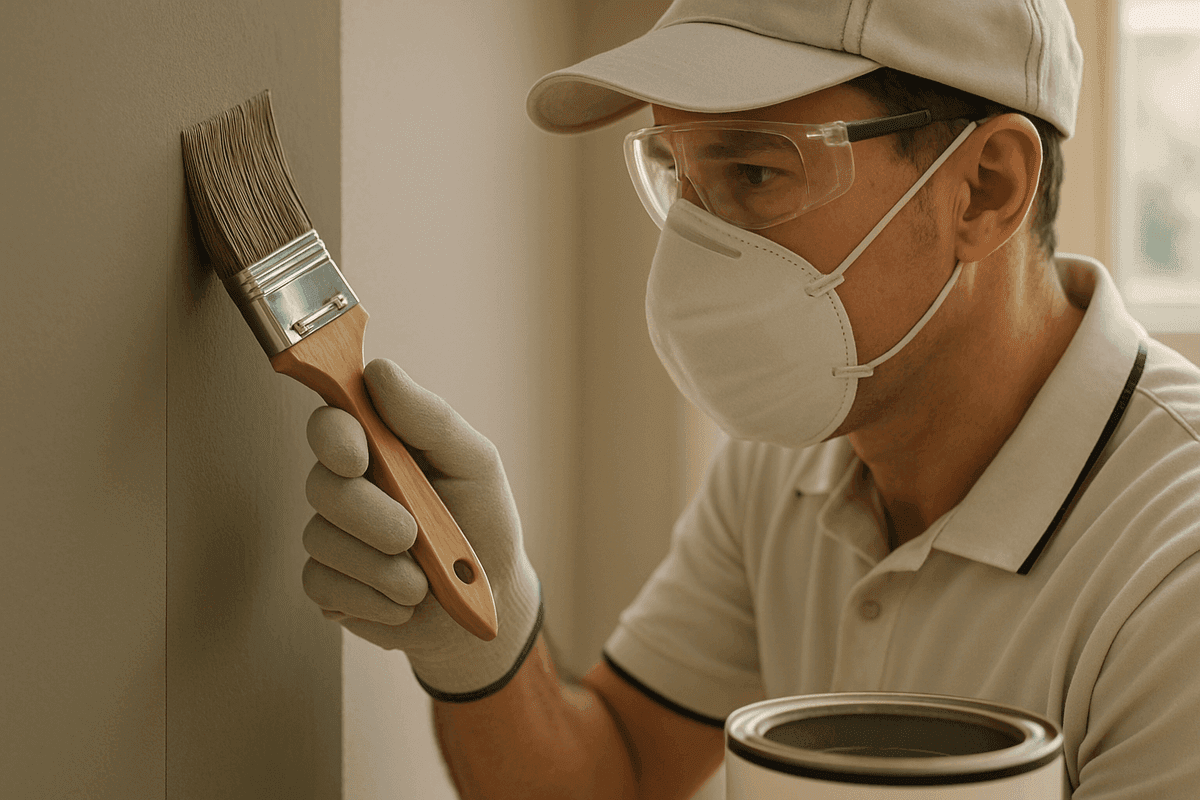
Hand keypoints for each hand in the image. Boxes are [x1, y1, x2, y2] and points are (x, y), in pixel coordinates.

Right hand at [301, 359, 541, 699]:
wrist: (490, 602)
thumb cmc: (483, 521)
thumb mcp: (474, 464)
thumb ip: (430, 419)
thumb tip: (380, 373)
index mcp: (380, 446)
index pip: (332, 422)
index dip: (334, 435)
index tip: (358, 455)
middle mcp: (348, 485)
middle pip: (321, 485)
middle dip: (370, 515)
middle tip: (411, 534)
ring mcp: (333, 535)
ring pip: (322, 539)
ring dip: (383, 566)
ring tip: (424, 579)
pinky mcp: (328, 585)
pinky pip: (324, 586)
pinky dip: (375, 598)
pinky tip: (405, 602)